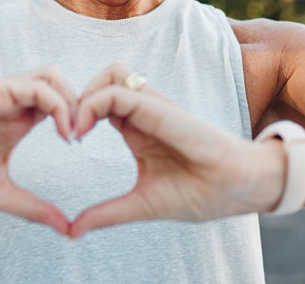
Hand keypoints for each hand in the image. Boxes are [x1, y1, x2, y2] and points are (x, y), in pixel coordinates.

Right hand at [0, 66, 76, 235]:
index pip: (59, 107)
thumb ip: (33, 207)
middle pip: (61, 85)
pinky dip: (57, 103)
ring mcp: (3, 94)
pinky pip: (36, 85)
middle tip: (85, 136)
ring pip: (52, 76)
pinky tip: (62, 130)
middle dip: (83, 105)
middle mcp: (12, 104)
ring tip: (74, 133)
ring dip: (72, 100)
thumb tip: (66, 229)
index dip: (78, 120)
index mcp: (15, 124)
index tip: (83, 149)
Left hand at [69, 64, 284, 238]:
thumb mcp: (140, 204)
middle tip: (65, 130)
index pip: (100, 102)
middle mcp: (144, 113)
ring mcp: (153, 107)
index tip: (66, 141)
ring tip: (75, 128)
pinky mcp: (160, 109)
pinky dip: (94, 103)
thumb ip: (106, 213)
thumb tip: (72, 231)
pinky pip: (120, 91)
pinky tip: (83, 130)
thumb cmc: (200, 194)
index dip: (77, 114)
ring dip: (85, 93)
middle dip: (75, 98)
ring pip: (110, 74)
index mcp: (137, 130)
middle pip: (102, 80)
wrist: (239, 190)